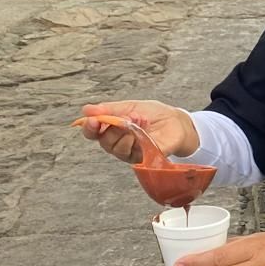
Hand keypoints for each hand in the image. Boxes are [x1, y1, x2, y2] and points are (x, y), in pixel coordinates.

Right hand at [78, 100, 198, 163]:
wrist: (177, 121)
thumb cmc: (154, 114)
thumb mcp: (130, 106)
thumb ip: (110, 109)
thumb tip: (87, 110)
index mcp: (112, 130)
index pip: (93, 133)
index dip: (89, 128)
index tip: (92, 120)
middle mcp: (118, 144)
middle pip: (104, 142)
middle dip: (113, 127)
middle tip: (126, 116)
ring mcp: (132, 154)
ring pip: (118, 148)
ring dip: (128, 131)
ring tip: (140, 120)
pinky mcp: (146, 160)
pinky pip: (136, 152)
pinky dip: (140, 139)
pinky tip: (146, 130)